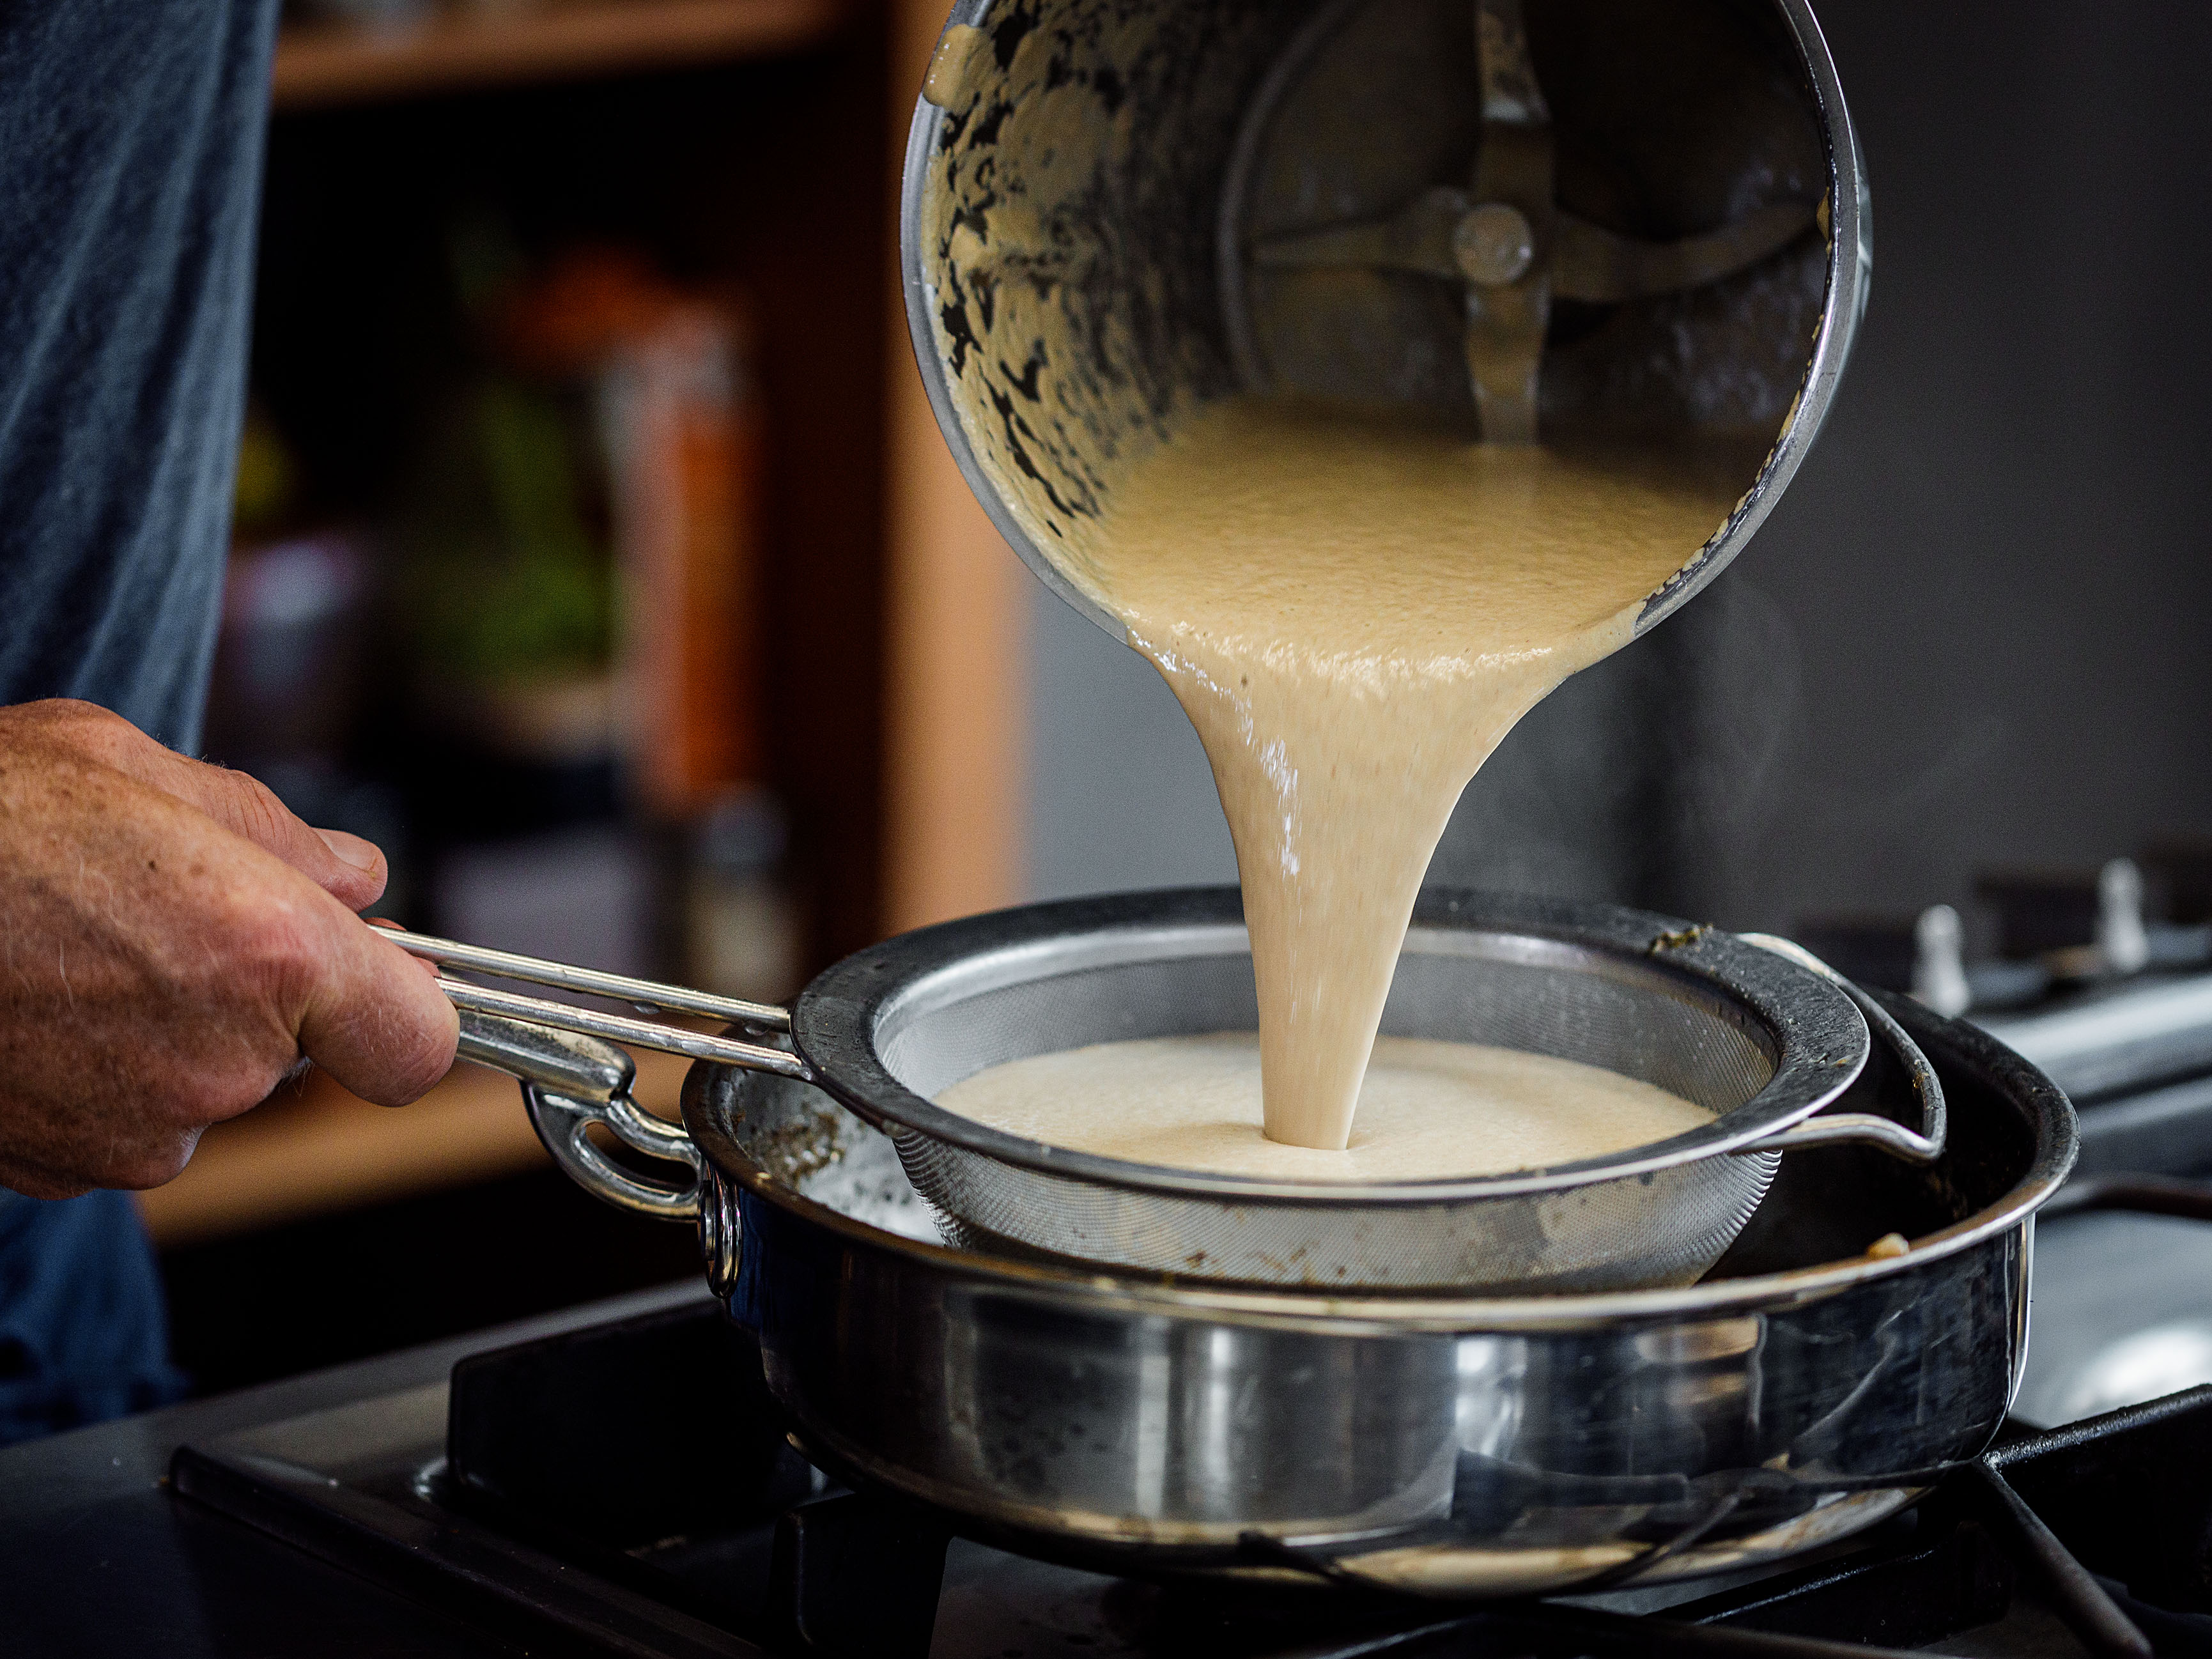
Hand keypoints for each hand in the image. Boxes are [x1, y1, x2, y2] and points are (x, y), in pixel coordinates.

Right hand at [0, 700, 458, 1197]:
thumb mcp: (135, 769)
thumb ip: (274, 833)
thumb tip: (358, 877)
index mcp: (274, 953)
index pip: (420, 1044)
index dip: (404, 1014)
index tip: (376, 982)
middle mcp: (222, 1060)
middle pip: (296, 1058)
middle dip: (253, 999)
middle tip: (153, 920)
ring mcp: (138, 1129)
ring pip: (199, 1094)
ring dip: (160, 1038)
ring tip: (68, 954)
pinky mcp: (60, 1169)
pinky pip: (119, 1127)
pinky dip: (91, 1079)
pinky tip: (28, 1004)